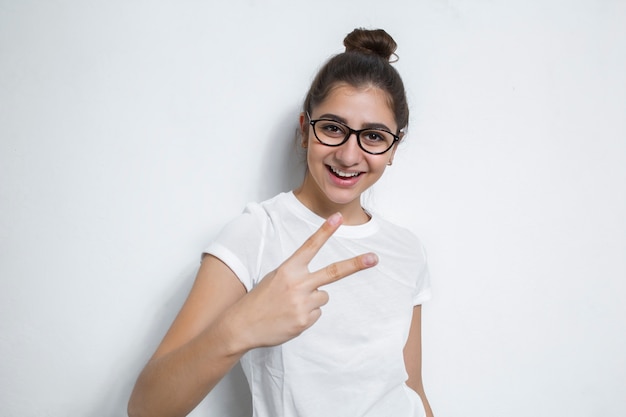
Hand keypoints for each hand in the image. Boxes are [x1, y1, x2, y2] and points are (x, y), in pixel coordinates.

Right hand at [232, 212, 377, 348]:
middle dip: (356, 264)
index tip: (338, 218)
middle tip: (374, 258)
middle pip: (334, 272)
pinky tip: (290, 317)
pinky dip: (307, 315)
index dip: (325, 231)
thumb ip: (298, 277)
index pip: (310, 246)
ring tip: (291, 305)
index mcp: (288, 269)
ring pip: (323, 296)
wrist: (242, 325)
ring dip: (312, 300)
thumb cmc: (259, 300)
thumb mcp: (275, 279)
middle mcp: (298, 283)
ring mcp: (303, 303)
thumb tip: (321, 288)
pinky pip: (317, 314)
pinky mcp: (305, 320)